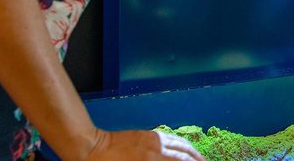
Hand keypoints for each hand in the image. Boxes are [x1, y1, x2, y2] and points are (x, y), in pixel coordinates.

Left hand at [86, 129, 204, 160]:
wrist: (91, 148)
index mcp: (151, 160)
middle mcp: (157, 148)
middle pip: (184, 155)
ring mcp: (154, 139)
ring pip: (180, 145)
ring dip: (194, 153)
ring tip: (202, 159)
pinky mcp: (149, 134)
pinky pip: (171, 138)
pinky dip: (182, 144)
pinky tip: (186, 148)